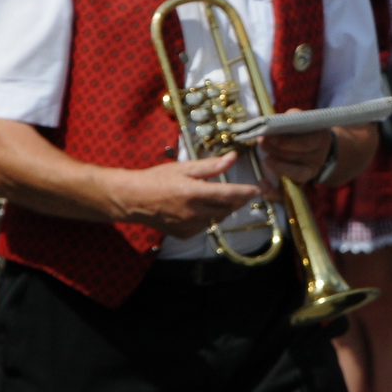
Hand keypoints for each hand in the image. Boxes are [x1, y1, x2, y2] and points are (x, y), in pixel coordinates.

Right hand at [106, 152, 261, 238]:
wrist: (133, 200)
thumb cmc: (157, 179)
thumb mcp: (184, 167)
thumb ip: (211, 166)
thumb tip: (233, 157)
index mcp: (194, 193)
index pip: (228, 194)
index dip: (245, 192)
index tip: (257, 190)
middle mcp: (193, 212)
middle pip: (226, 208)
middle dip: (236, 200)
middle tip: (239, 192)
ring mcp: (188, 225)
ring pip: (216, 219)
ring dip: (222, 209)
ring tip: (216, 197)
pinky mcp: (184, 234)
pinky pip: (204, 226)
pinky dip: (208, 218)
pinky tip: (200, 208)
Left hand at [259, 125, 334, 185]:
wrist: (317, 149)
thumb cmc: (303, 131)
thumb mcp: (301, 121)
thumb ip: (291, 118)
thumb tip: (272, 123)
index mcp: (320, 138)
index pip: (305, 142)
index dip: (286, 141)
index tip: (269, 136)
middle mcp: (318, 157)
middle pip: (297, 157)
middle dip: (276, 150)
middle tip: (262, 143)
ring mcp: (311, 172)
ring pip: (295, 173)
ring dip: (277, 165)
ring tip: (266, 158)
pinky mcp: (301, 184)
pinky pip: (289, 193)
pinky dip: (274, 191)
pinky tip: (263, 184)